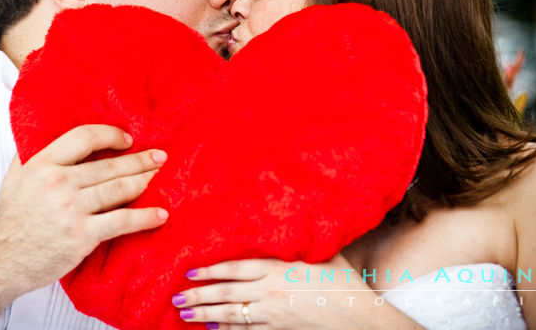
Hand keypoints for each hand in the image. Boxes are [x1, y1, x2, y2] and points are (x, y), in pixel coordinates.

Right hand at [0, 124, 168, 328]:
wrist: (1, 262)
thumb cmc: (11, 220)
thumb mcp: (14, 178)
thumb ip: (30, 153)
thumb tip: (41, 130)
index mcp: (43, 164)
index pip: (84, 137)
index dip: (110, 135)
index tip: (127, 140)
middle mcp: (58, 182)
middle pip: (109, 165)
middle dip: (140, 160)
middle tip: (161, 157)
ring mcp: (72, 209)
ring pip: (119, 189)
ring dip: (146, 182)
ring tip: (162, 177)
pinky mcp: (82, 235)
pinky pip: (122, 221)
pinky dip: (145, 218)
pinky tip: (160, 215)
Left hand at [173, 256, 422, 329]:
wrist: (359, 319)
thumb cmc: (344, 283)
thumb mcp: (324, 255)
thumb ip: (304, 241)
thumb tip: (300, 216)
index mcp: (278, 270)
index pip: (236, 269)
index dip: (211, 270)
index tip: (191, 272)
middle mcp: (270, 293)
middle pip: (226, 294)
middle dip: (199, 295)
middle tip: (176, 297)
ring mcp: (273, 315)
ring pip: (232, 315)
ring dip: (206, 313)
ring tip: (185, 314)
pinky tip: (214, 328)